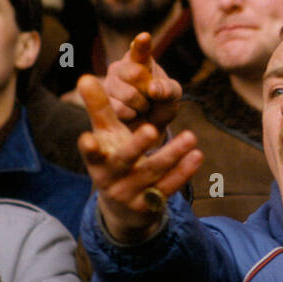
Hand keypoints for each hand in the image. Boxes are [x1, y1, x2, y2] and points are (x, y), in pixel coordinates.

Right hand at [78, 74, 202, 243]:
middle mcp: (111, 179)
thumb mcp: (105, 133)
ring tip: (191, 136)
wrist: (122, 205)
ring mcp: (130, 194)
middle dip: (138, 145)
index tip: (88, 138)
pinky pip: (168, 187)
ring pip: (152, 173)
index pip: (91, 153)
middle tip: (151, 128)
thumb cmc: (112, 156)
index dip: (89, 147)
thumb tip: (85, 76)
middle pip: (125, 160)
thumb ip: (99, 107)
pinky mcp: (150, 205)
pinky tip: (197, 155)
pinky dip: (183, 172)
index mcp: (98, 160)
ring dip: (172, 155)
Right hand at [104, 32, 180, 129]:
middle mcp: (121, 67)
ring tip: (142, 106)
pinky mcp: (102, 101)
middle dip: (148, 90)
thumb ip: (168, 89)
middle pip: (135, 74)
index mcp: (140, 59)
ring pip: (128, 95)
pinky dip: (132, 115)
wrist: (149, 124)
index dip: (142, 44)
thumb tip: (153, 89)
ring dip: (142, 106)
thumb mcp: (172, 94)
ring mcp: (109, 83)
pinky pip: (120, 109)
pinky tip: (132, 114)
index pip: (140, 50)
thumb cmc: (162, 102)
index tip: (144, 36)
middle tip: (151, 95)